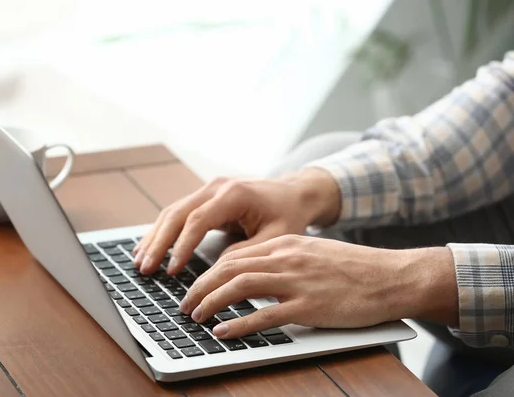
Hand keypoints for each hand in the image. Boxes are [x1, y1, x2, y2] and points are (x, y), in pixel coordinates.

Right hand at [134, 168, 340, 274]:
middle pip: (177, 213)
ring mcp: (208, 189)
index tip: (172, 270)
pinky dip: (163, 231)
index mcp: (234, 194)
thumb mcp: (276, 238)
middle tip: (144, 268)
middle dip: (159, 242)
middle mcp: (216, 187)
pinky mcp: (205, 197)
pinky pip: (178, 213)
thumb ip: (247, 254)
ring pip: (172, 212)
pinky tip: (149, 247)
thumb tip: (216, 271)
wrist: (294, 193)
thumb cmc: (288, 215)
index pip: (199, 220)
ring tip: (140, 261)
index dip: (182, 246)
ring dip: (155, 237)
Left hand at [179, 235, 457, 338]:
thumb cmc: (353, 268)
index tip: (195, 285)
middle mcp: (286, 258)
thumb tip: (253, 274)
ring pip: (240, 286)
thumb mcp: (312, 253)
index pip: (234, 255)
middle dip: (200, 286)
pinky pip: (265, 314)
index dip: (208, 272)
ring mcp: (297, 281)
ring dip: (211, 301)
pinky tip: (224, 331)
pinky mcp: (309, 305)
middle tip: (185, 303)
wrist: (390, 276)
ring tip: (196, 315)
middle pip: (229, 268)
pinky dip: (239, 323)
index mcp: (285, 244)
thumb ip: (282, 260)